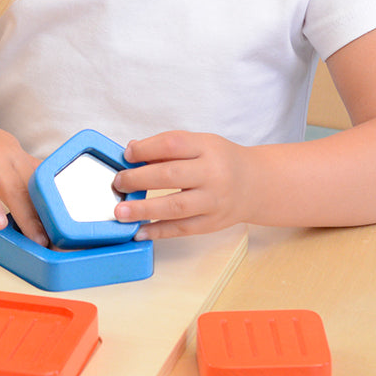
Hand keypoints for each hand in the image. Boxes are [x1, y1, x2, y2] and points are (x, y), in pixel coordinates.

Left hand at [112, 131, 251, 238]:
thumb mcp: (200, 144)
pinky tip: (139, 231)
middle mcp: (213, 174)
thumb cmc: (221, 160)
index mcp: (207, 148)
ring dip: (144, 210)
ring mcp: (213, 201)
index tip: (128, 155)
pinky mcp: (212, 223)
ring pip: (175, 206)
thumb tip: (132, 151)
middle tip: (118, 182)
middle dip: (139, 179)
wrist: (256, 184)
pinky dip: (158, 231)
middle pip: (171, 175)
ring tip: (121, 211)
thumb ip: (168, 146)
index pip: (173, 144)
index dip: (146, 149)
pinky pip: (182, 229)